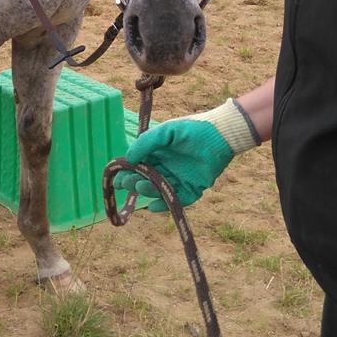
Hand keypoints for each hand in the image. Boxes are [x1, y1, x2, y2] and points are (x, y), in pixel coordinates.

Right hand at [112, 98, 257, 211]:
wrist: (220, 135)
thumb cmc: (192, 129)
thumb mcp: (166, 131)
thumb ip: (146, 142)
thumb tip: (128, 158)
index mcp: (159, 153)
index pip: (138, 165)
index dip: (127, 171)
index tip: (116, 176)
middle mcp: (167, 167)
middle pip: (146, 179)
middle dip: (134, 182)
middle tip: (125, 183)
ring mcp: (179, 179)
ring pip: (159, 189)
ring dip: (148, 190)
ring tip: (141, 186)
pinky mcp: (193, 189)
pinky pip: (177, 199)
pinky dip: (164, 205)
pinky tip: (153, 206)